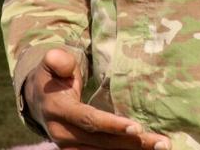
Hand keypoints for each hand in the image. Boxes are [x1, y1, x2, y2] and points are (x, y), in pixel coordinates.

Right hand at [23, 48, 169, 149]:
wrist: (37, 100)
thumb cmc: (52, 77)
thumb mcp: (51, 64)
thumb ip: (58, 60)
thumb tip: (61, 59)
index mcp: (58, 111)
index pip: (88, 120)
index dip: (112, 125)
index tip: (137, 127)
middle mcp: (63, 134)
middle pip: (102, 143)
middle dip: (133, 144)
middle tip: (162, 143)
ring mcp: (69, 147)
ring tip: (161, 147)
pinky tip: (145, 149)